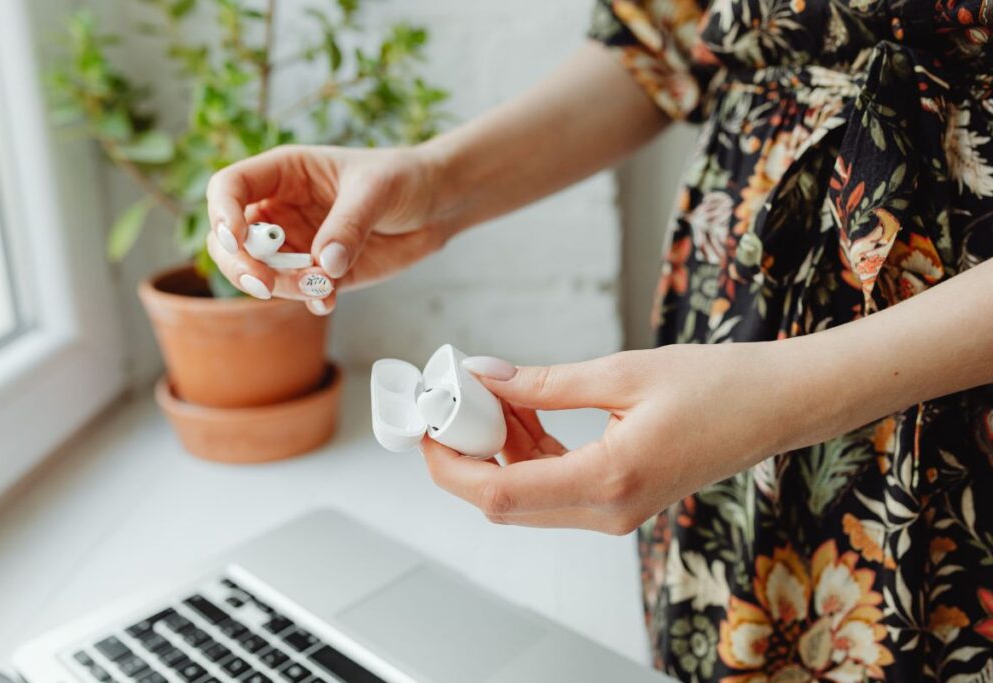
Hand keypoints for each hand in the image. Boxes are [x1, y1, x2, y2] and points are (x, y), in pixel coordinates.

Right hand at [206, 144, 449, 314]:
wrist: (436, 205)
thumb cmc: (404, 178)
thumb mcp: (377, 190)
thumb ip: (349, 224)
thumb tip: (324, 264)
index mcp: (284, 173)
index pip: (229, 188)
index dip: (222, 213)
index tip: (237, 239)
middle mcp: (281, 209)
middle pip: (229, 240)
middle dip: (240, 265)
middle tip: (265, 285)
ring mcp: (298, 244)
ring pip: (261, 272)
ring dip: (282, 287)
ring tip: (322, 286)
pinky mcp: (321, 272)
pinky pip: (298, 292)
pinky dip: (308, 300)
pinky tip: (329, 299)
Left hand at [420, 344, 823, 533]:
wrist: (776, 406)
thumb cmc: (718, 386)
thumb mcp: (621, 373)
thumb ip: (543, 383)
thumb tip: (484, 376)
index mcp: (608, 481)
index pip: (500, 493)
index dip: (450, 465)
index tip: (426, 427)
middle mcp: (608, 512)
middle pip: (504, 503)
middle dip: (467, 456)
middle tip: (452, 404)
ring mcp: (614, 513)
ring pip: (525, 496)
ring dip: (498, 451)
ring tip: (496, 395)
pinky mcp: (619, 501)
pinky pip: (553, 487)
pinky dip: (528, 454)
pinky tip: (527, 411)